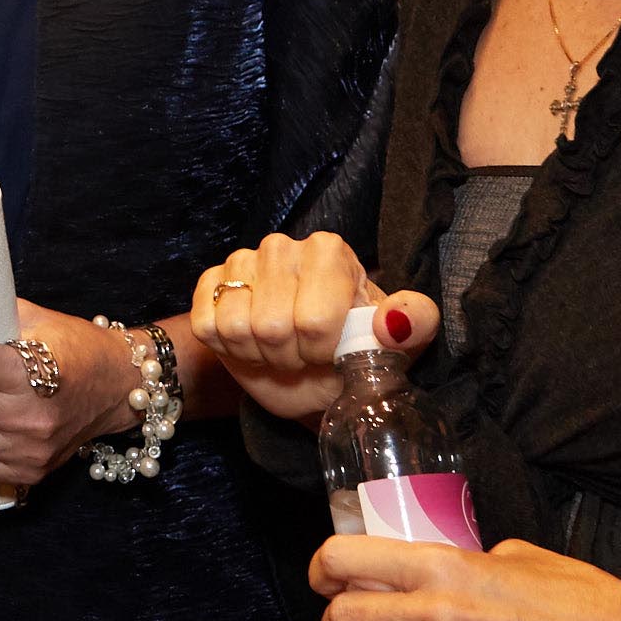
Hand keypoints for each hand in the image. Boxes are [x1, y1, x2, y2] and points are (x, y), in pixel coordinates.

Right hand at [191, 232, 436, 422]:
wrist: (316, 374)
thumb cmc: (358, 353)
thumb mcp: (401, 344)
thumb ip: (413, 324)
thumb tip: (390, 322)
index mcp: (329, 251)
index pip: (315, 318)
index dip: (323, 349)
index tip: (335, 351)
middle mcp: (281, 247)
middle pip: (271, 324)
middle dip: (290, 356)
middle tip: (305, 355)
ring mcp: (241, 262)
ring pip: (236, 327)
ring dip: (259, 355)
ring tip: (280, 351)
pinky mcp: (210, 283)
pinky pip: (207, 326)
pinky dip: (229, 350)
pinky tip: (251, 346)